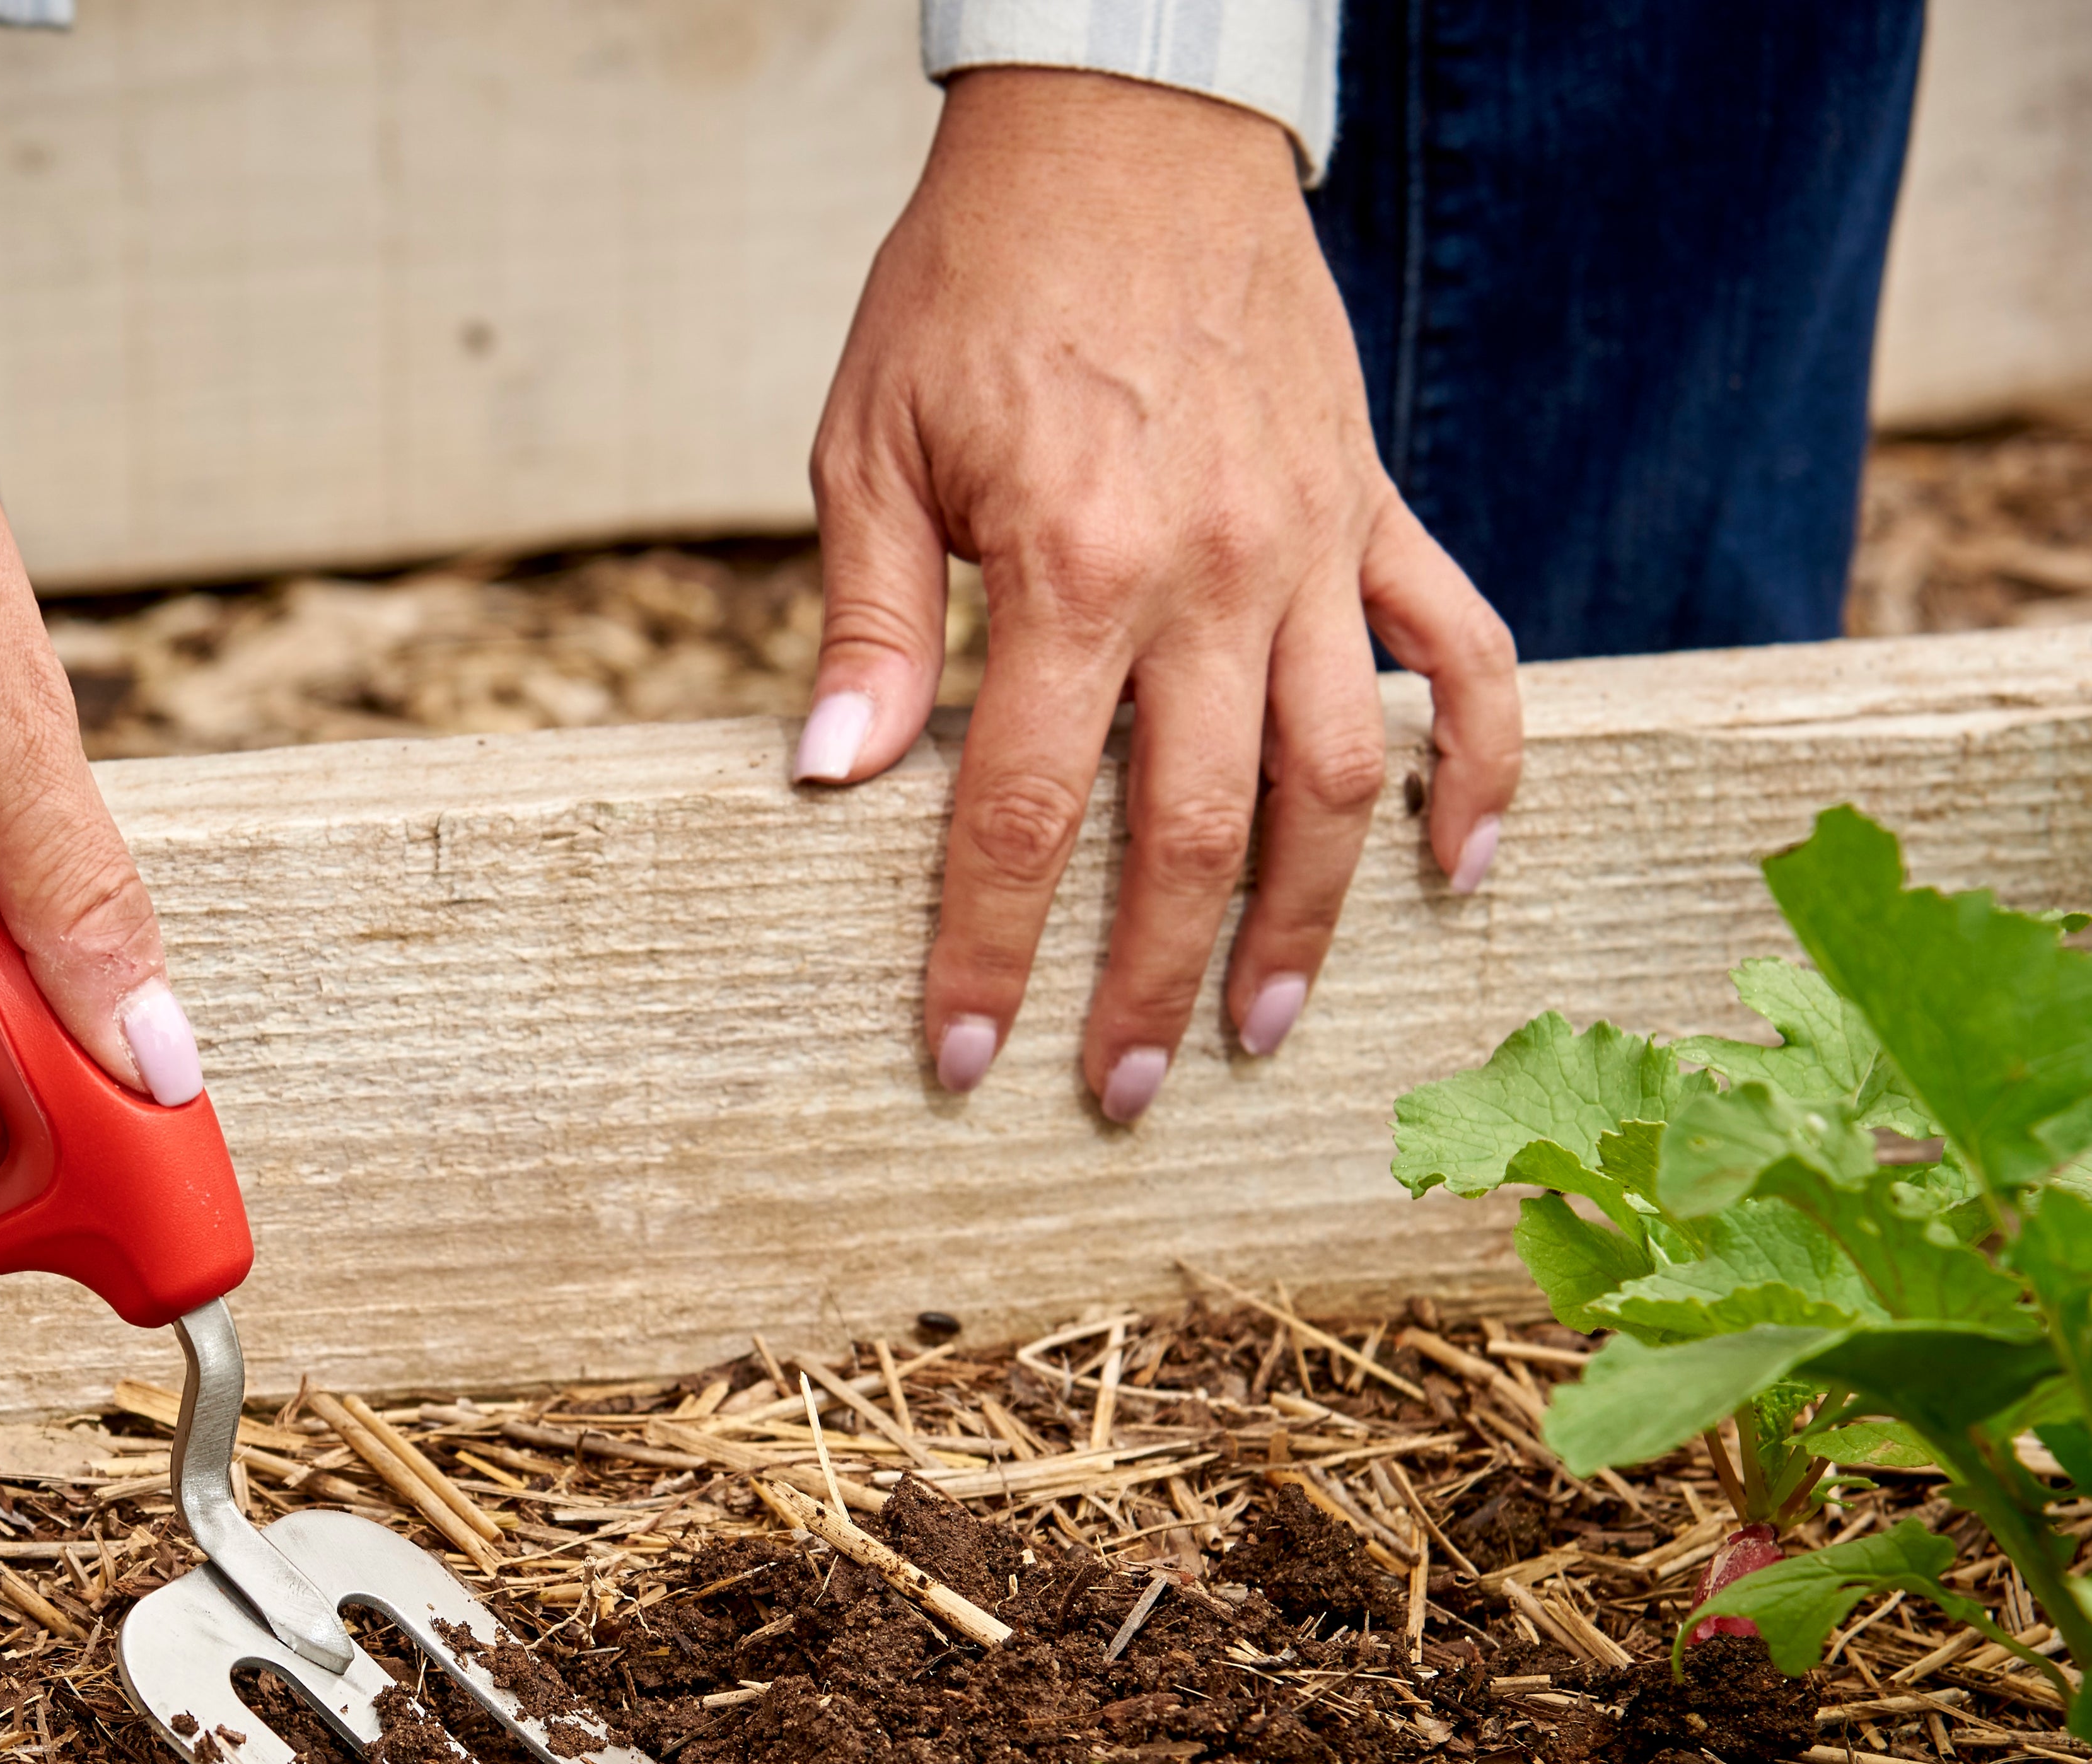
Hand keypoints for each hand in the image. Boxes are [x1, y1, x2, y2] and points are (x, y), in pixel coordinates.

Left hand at [800, 68, 1520, 1119]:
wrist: (1119, 132)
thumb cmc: (973, 286)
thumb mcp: (871, 443)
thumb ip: (869, 622)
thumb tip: (828, 779)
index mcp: (1070, 567)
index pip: (1022, 814)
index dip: (991, 951)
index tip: (965, 1056)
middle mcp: (1209, 573)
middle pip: (1197, 830)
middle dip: (1155, 981)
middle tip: (1121, 1089)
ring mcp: (1308, 544)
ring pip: (1339, 773)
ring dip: (1311, 917)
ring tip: (1267, 1028)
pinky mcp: (1369, 507)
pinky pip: (1461, 651)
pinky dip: (1476, 764)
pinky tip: (1457, 867)